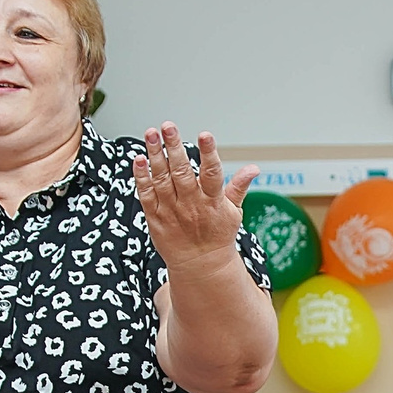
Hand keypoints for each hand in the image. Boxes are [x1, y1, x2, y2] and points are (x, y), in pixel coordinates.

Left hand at [131, 124, 255, 275]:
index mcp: (212, 201)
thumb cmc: (217, 235)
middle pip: (181, 172)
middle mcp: (191, 204)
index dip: (208, 153)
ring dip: (155, 155)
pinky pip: (146, 195)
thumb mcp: (233, 212)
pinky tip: (138, 159)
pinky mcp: (155, 217)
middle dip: (174, 147)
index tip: (205, 135)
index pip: (212, 174)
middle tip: (168, 126)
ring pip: (161, 180)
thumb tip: (254, 168)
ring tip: (151, 133)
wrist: (200, 266)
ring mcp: (171, 210)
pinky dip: (141, 177)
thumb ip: (239, 186)